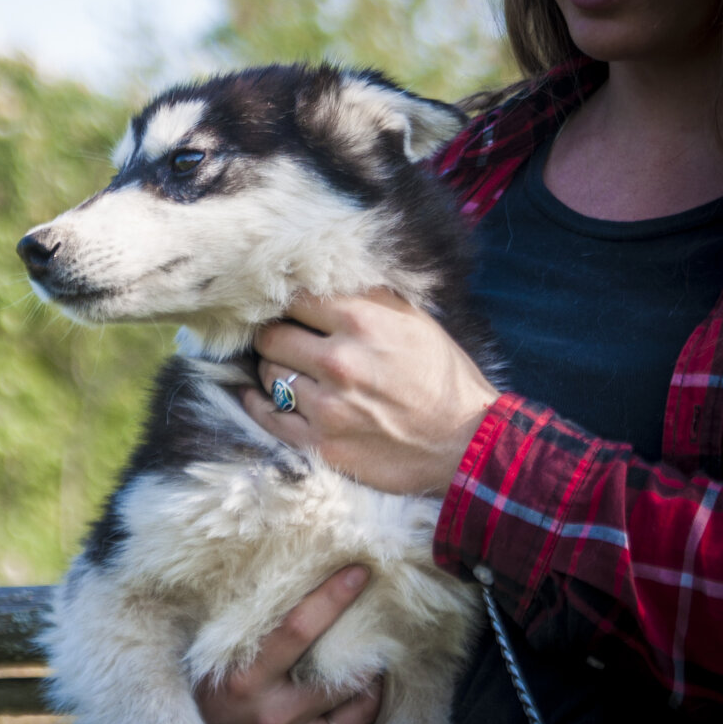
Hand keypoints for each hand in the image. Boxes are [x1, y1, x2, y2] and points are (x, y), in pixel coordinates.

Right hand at [195, 566, 383, 723]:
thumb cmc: (199, 704)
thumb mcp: (211, 662)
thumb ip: (245, 632)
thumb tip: (283, 582)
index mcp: (243, 681)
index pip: (298, 629)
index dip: (332, 598)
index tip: (359, 573)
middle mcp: (270, 719)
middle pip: (342, 675)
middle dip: (367, 648)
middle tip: (378, 626)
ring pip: (357, 713)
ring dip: (370, 686)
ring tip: (372, 666)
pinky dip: (354, 718)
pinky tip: (350, 703)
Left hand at [241, 288, 498, 496]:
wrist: (466, 445)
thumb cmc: (442, 377)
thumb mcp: (415, 320)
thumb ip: (367, 297)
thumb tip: (325, 278)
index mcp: (362, 323)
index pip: (294, 299)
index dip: (288, 303)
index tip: (288, 310)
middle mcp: (339, 362)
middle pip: (271, 336)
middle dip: (274, 334)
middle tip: (282, 338)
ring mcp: (327, 407)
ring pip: (268, 374)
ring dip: (273, 369)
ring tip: (289, 369)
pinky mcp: (321, 444)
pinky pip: (268, 417)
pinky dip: (258, 403)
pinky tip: (257, 394)